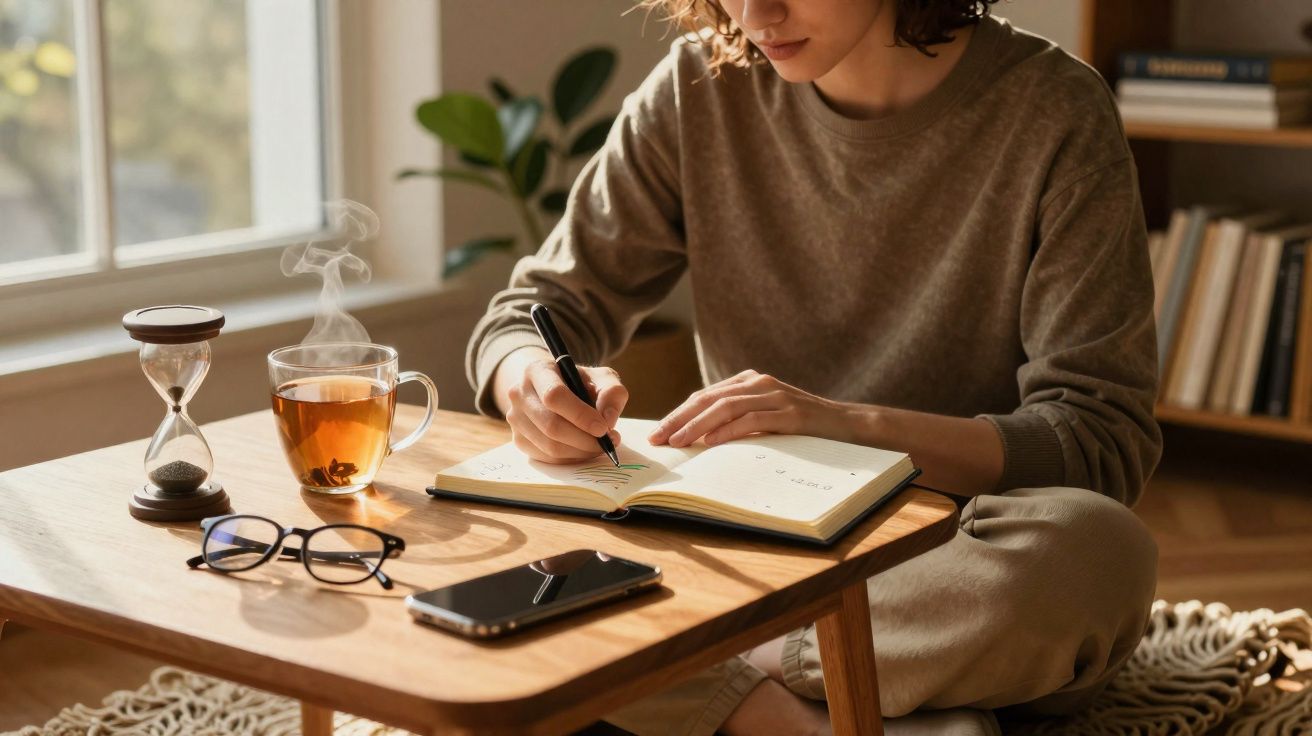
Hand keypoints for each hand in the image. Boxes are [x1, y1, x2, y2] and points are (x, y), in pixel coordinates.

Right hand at [495, 348, 628, 463]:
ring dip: (581, 451)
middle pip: (551, 425)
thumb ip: (612, 392)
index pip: (554, 396)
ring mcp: (515, 418)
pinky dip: (571, 458)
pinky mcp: (518, 439)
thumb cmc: (579, 383)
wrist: (551, 390)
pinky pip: (547, 458)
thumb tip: (608, 419)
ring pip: (549, 446)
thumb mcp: (600, 378)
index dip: (580, 415)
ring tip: (600, 445)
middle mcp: (519, 393)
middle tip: (608, 441)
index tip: (603, 428)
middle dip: (584, 439)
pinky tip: (585, 449)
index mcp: (537, 371)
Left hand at [648, 370, 851, 447]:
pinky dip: (728, 431)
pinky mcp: (790, 413)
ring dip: (697, 426)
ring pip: (726, 407)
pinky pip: (752, 420)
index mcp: (749, 381)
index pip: (704, 396)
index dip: (678, 414)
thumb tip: (696, 439)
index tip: (658, 433)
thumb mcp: (765, 418)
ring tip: (678, 442)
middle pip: (709, 399)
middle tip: (658, 439)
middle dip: (679, 419)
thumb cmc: (801, 427)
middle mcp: (759, 383)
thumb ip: (736, 420)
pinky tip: (711, 443)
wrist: (847, 426)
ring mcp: (776, 395)